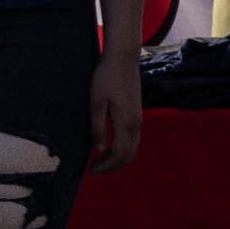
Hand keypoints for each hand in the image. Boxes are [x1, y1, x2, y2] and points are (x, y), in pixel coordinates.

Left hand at [89, 46, 146, 173]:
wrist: (123, 59)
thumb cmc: (106, 78)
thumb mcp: (96, 103)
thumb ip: (98, 128)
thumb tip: (97, 150)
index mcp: (126, 123)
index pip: (119, 155)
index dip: (106, 166)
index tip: (90, 170)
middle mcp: (136, 125)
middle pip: (128, 156)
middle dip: (112, 166)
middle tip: (94, 168)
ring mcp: (138, 119)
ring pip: (132, 148)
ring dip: (117, 158)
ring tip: (99, 159)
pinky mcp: (137, 114)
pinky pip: (132, 139)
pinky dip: (121, 148)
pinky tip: (108, 145)